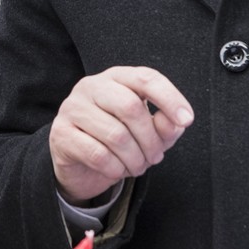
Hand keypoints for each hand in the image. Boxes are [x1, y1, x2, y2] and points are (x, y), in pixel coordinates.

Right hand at [49, 66, 192, 203]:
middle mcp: (91, 87)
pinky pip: (97, 154)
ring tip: (137, 166)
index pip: (146, 78)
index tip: (187, 120)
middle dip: (150, 139)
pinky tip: (118, 170)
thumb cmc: (117, 139)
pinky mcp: (61, 134)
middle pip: (131, 107)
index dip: (169, 98)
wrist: (79, 163)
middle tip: (155, 158)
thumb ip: (165, 124)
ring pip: (115, 135)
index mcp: (115, 78)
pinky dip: (115, 168)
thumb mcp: (148, 131)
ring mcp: (72, 109)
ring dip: (134, 159)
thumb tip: (177, 122)